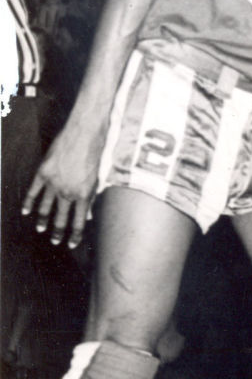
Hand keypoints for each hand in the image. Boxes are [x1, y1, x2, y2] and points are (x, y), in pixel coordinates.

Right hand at [21, 126, 105, 248]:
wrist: (84, 135)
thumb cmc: (95, 155)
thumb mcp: (98, 179)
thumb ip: (91, 196)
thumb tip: (87, 213)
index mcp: (84, 195)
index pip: (79, 221)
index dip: (75, 234)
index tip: (72, 244)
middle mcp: (68, 192)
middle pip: (61, 217)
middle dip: (58, 231)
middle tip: (55, 241)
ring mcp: (53, 183)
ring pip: (45, 207)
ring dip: (43, 220)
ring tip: (41, 229)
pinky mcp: (43, 173)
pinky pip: (34, 191)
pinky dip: (29, 203)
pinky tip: (26, 211)